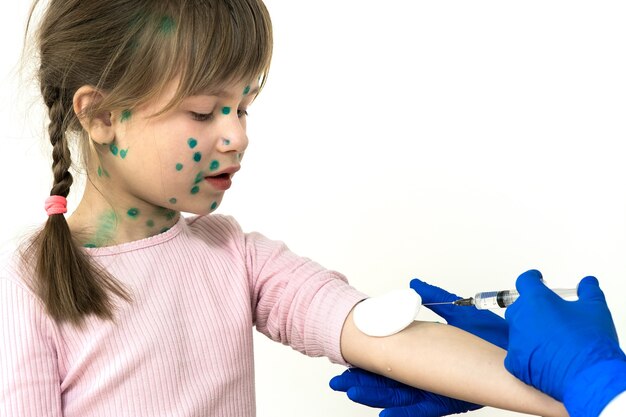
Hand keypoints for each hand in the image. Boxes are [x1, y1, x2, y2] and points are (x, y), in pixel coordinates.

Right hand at [330, 278, 507, 416]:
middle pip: (391, 382)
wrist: (531, 354)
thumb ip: (435, 299)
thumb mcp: (461, 312)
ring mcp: (442, 389)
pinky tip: (385, 414)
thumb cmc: (501, 336)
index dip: (369, 363)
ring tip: (352, 391)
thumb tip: (413, 285)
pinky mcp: (456, 400)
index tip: (348, 361)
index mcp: (430, 356)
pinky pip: (426, 409)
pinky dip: (405, 412)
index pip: (393, 362)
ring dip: (376, 396)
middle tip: (339, 381)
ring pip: (401, 397)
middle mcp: (432, 376)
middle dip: (363, 382)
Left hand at [504, 269, 625, 416]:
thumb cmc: (590, 342)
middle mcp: (520, 318)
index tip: (536, 279)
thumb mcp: (595, 308)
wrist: (589, 377)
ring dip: (530, 333)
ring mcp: (515, 340)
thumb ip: (588, 291)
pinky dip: (528, 356)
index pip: (525, 281)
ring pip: (518, 332)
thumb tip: (587, 283)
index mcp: (536, 300)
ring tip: (553, 342)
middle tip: (550, 316)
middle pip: (519, 307)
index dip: (532, 279)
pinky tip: (545, 359)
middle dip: (532, 309)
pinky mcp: (514, 362)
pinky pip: (516, 355)